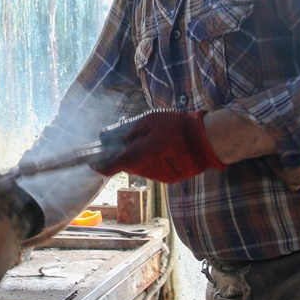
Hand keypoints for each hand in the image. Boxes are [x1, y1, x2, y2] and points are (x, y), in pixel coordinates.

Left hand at [91, 110, 226, 182]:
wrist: (208, 141)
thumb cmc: (176, 126)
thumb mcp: (147, 121)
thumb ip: (124, 131)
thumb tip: (105, 137)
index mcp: (135, 157)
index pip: (107, 168)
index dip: (97, 164)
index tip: (91, 160)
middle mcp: (144, 171)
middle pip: (126, 164)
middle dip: (125, 151)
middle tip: (134, 134)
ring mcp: (158, 177)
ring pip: (141, 166)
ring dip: (141, 154)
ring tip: (156, 138)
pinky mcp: (170, 178)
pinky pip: (155, 169)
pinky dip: (155, 159)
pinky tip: (167, 147)